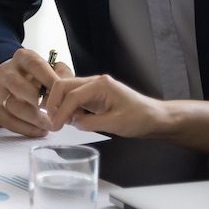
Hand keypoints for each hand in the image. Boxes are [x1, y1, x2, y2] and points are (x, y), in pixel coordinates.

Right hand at [0, 48, 72, 136]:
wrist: (22, 85)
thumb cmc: (44, 79)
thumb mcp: (56, 72)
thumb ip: (64, 78)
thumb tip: (69, 93)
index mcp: (23, 57)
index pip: (35, 65)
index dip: (50, 81)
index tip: (64, 96)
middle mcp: (5, 70)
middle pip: (19, 86)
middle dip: (40, 102)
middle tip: (56, 113)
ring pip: (12, 105)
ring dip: (35, 119)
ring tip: (51, 126)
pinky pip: (5, 120)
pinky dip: (24, 128)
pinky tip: (39, 131)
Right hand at [45, 74, 163, 136]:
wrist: (156, 118)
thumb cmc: (140, 119)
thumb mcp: (116, 123)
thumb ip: (91, 122)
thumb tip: (74, 123)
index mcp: (100, 85)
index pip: (72, 95)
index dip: (61, 111)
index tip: (55, 126)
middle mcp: (95, 82)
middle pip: (64, 86)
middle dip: (55, 103)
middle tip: (52, 121)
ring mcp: (94, 88)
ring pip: (68, 91)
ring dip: (62, 106)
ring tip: (63, 123)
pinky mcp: (95, 96)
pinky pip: (76, 99)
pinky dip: (70, 109)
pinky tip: (73, 120)